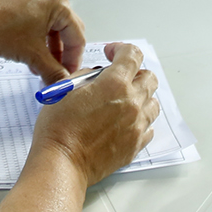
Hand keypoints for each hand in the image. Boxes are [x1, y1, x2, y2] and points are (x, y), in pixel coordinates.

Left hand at [0, 0, 85, 81]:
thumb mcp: (33, 56)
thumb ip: (54, 73)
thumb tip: (64, 85)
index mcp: (59, 4)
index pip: (77, 37)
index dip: (74, 61)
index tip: (68, 76)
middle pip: (66, 31)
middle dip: (61, 55)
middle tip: (57, 74)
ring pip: (51, 28)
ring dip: (49, 50)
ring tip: (41, 68)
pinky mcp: (21, 1)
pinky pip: (38, 23)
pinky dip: (38, 40)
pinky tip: (30, 56)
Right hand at [31, 42, 158, 185]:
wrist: (62, 162)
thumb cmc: (59, 128)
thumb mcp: (65, 89)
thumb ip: (86, 76)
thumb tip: (96, 75)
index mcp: (115, 84)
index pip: (132, 55)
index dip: (121, 49)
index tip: (112, 53)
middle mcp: (131, 103)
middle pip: (149, 78)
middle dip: (135, 72)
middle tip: (120, 77)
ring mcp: (136, 126)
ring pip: (152, 103)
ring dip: (141, 97)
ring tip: (123, 101)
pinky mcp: (135, 145)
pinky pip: (148, 128)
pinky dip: (140, 121)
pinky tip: (124, 122)